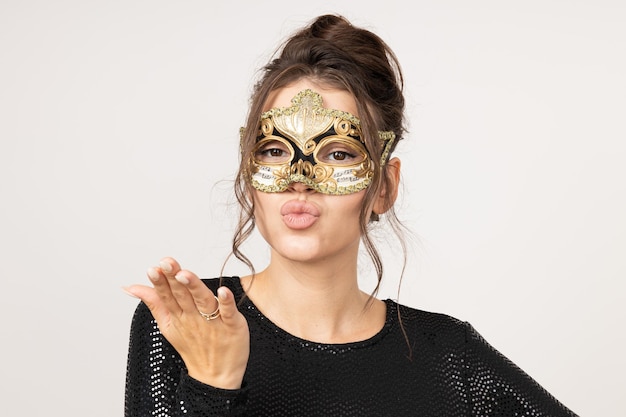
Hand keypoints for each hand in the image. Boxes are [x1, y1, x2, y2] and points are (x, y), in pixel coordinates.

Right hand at [124, 257, 249, 388]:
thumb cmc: (194, 347)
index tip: (154, 268)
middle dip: (173, 278)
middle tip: (167, 263)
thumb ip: (153, 302)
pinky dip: (226, 302)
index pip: (166, 296)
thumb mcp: (168, 325)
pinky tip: (223, 290)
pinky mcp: (232, 325)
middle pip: (182, 295)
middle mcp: (193, 317)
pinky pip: (228, 312)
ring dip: (194, 286)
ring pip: (202, 300)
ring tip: (185, 274)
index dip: (160, 282)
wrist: (216, 376)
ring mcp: (212, 321)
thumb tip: (132, 286)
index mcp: (178, 316)